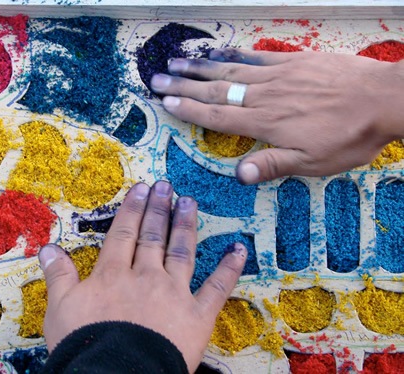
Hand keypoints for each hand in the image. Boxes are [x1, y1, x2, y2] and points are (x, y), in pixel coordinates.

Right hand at [38, 181, 247, 372]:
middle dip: (159, 209)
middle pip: (153, 236)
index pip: (124, 234)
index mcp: (114, 274)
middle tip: (166, 186)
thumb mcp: (61, 309)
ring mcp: (174, 293)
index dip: (133, 209)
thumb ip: (58, 275)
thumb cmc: (85, 344)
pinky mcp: (197, 316)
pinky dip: (229, 269)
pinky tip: (239, 249)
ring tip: (189, 203)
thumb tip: (47, 247)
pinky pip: (217, 289)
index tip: (142, 189)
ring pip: (181, 252)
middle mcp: (146, 276)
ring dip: (185, 226)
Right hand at [150, 48, 403, 183]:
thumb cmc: (349, 136)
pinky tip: (220, 51)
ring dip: (201, 67)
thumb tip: (239, 175)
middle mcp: (265, 96)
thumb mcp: (312, 162)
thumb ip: (273, 164)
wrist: (384, 99)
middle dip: (184, 85)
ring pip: (231, 69)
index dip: (189, 109)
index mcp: (266, 122)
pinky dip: (235, 53)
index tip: (166, 102)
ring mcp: (279, 75)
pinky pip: (258, 56)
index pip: (218, 116)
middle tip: (158, 78)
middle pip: (217, 89)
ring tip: (177, 62)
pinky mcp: (294, 61)